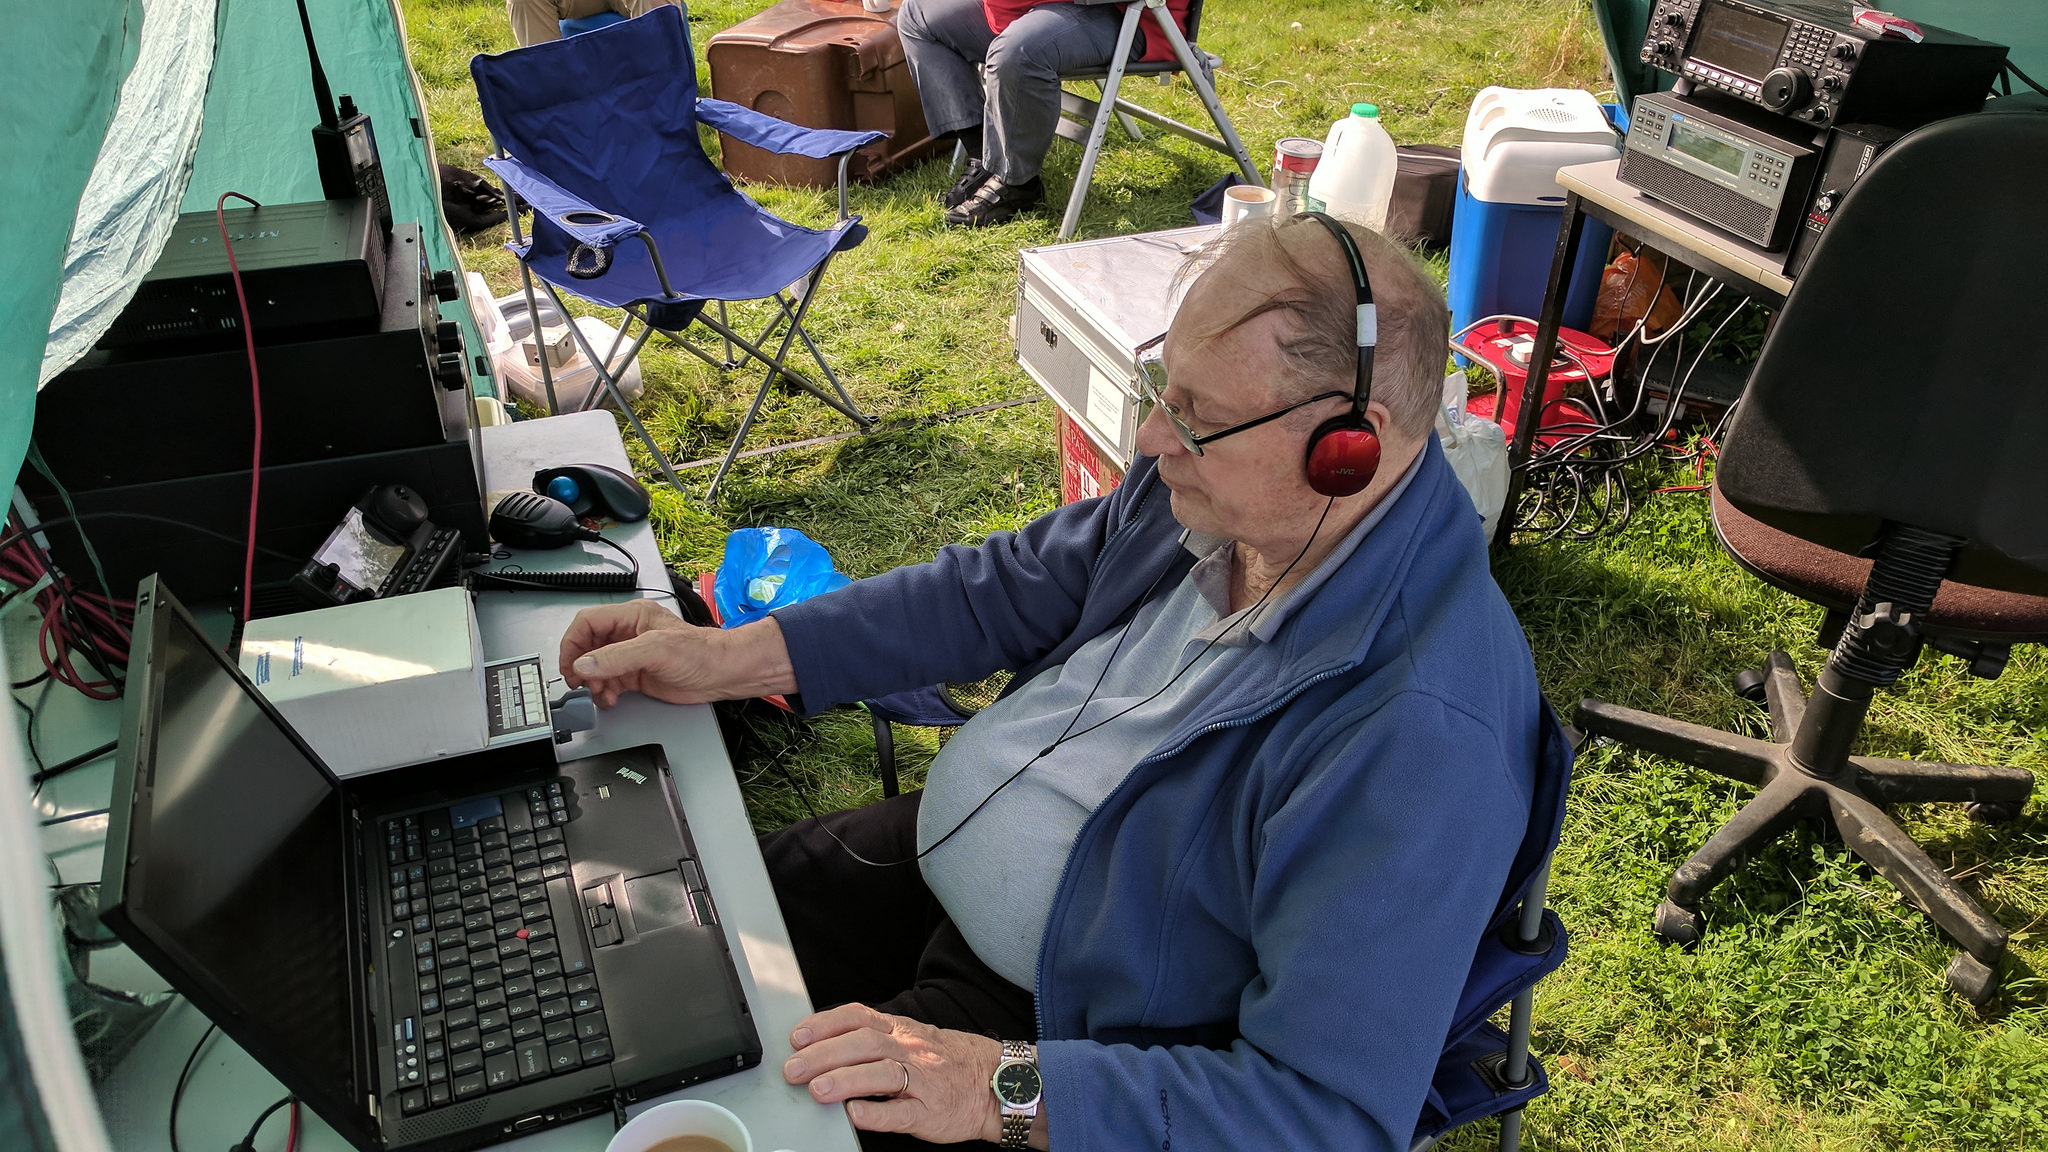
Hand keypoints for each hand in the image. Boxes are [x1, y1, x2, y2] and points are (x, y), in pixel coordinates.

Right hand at [558, 600, 798, 706]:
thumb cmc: (700, 653)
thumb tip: (585, 664)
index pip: (588, 623)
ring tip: (600, 692)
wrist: (723, 674)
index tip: (570, 665)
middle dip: (581, 666)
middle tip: (580, 682)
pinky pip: (608, 682)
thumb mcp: (655, 650)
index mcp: (631, 617)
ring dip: (592, 681)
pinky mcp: (636, 675)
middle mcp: (628, 634)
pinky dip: (603, 691)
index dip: (573, 643)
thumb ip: (617, 657)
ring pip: (596, 667)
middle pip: (588, 646)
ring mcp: (631, 656)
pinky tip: (610, 698)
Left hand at [781, 1003, 1003, 1144]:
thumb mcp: (917, 1039)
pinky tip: (855, 1114)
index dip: (825, 1025)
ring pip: (881, 1073)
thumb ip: (879, 1039)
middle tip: (793, 1069)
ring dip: (845, 1079)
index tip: (797, 1036)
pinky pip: (902, 1112)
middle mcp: (911, 1050)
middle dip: (823, 1055)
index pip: (859, 1018)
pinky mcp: (932, 1112)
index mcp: (904, 1031)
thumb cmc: (953, 1063)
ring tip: (816, 1090)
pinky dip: (877, 1112)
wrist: (1001, 1084)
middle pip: (863, 1044)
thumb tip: (829, 1045)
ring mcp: (923, 1081)